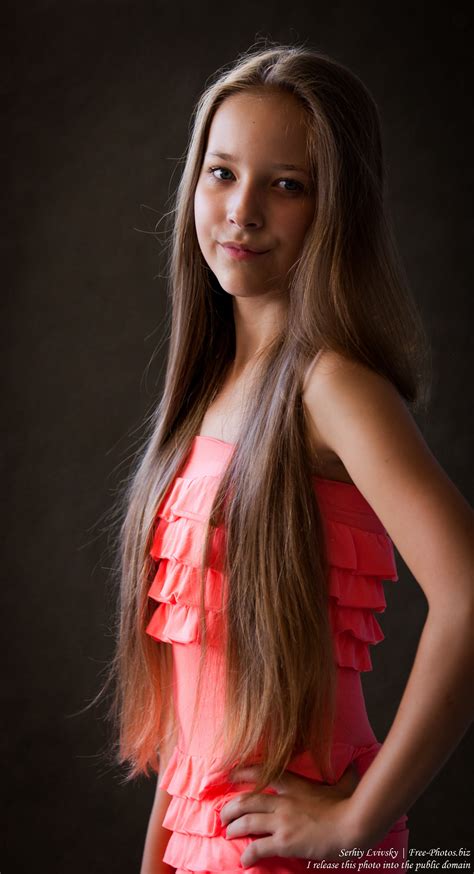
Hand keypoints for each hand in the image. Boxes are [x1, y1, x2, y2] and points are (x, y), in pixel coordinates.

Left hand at [219, 762, 360, 867]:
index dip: (242, 772)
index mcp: (294, 785)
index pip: (262, 773)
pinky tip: (245, 861)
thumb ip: (342, 774)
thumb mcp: (342, 784)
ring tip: (229, 834)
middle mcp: (283, 801)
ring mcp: (282, 821)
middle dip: (229, 808)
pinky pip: (258, 847)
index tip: (230, 775)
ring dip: (233, 829)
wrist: (353, 824)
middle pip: (246, 801)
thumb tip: (353, 766)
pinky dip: (248, 855)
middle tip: (224, 815)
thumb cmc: (349, 805)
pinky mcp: (284, 842)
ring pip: (246, 822)